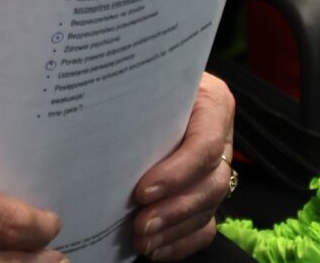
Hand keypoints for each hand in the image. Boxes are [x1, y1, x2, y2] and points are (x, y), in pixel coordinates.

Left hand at [129, 73, 234, 259]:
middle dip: (174, 209)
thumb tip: (97, 117)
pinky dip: (182, 242)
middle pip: (210, 183)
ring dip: (174, 230)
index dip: (178, 173)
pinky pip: (206, 226)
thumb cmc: (141, 77)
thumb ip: (134, 92)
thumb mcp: (144, 74)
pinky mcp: (208, 192)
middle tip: (140, 225)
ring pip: (209, 208)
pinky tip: (156, 250)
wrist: (148, 84)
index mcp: (213, 102)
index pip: (205, 145)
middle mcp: (221, 136)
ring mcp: (217, 167)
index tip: (143, 191)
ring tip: (142, 240)